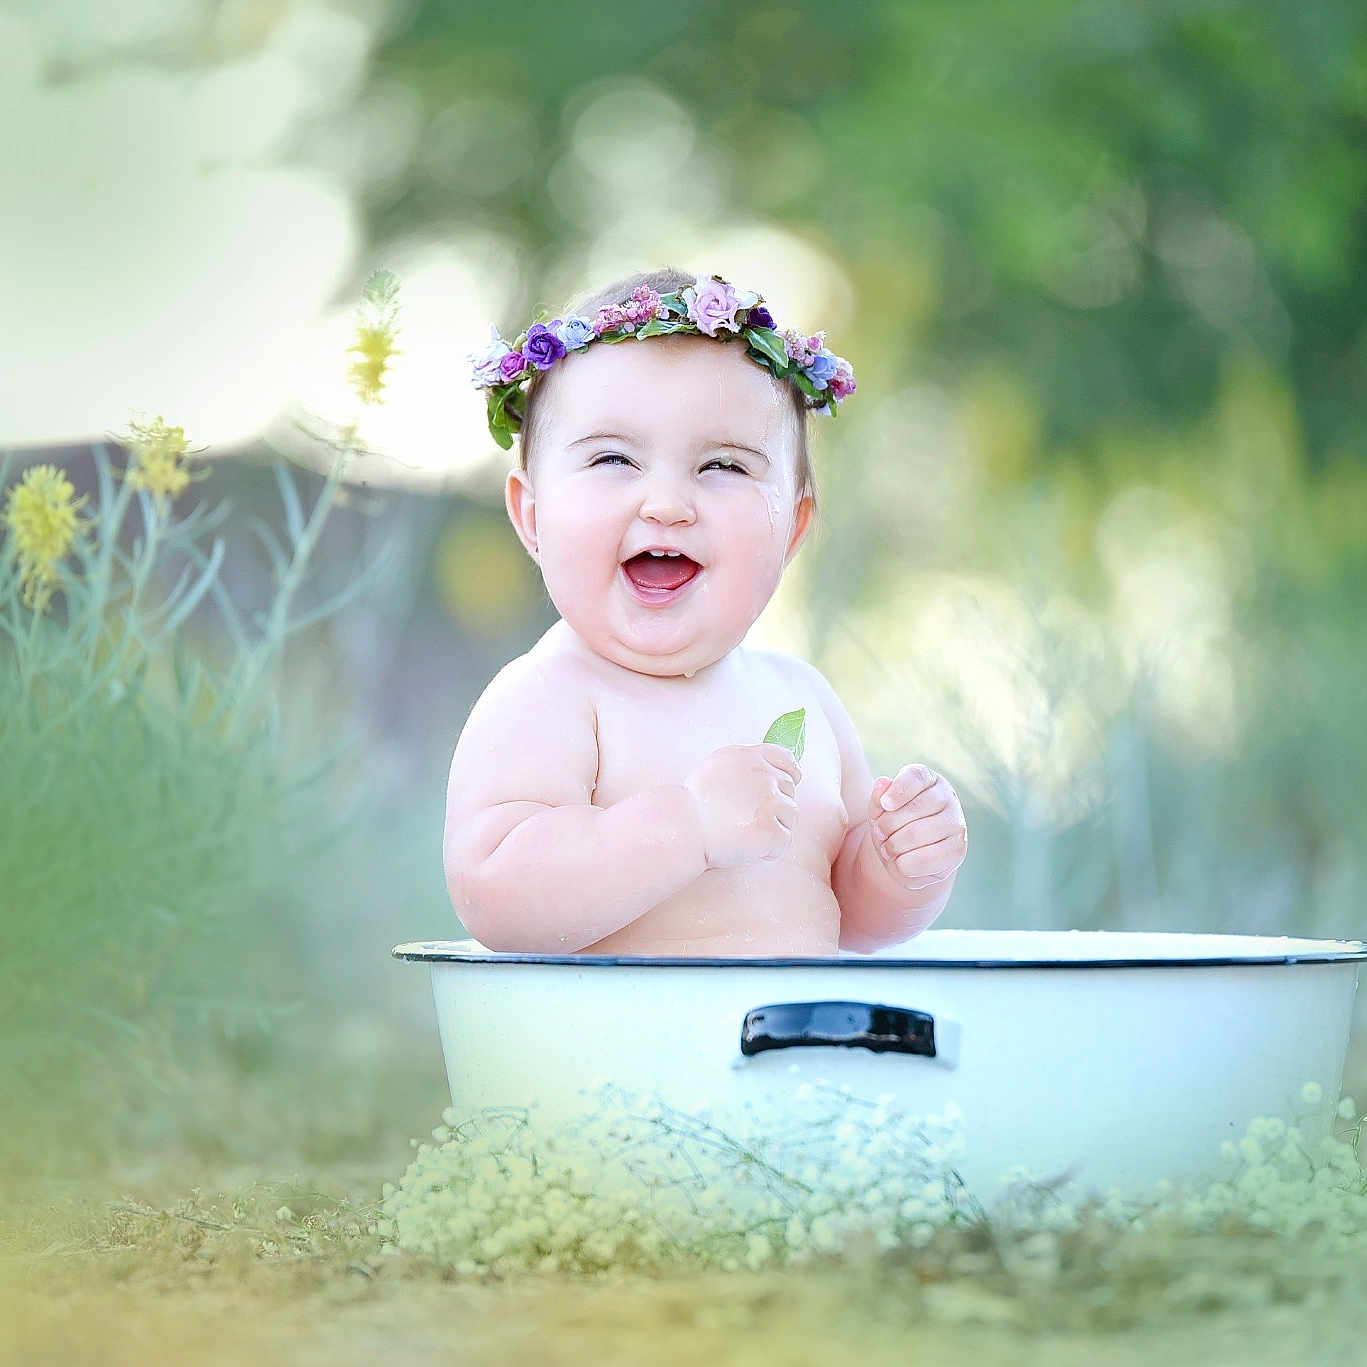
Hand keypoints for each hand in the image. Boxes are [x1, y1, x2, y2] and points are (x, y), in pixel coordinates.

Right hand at [683, 744, 801, 869]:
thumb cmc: (694, 804)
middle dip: (777, 805)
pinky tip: (751, 850)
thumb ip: (745, 765)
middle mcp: (763, 775)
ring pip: (791, 816)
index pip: (786, 759)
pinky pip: (785, 841)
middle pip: (790, 790)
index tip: (788, 784)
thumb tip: (771, 770)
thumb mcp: (718, 767)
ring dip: (776, 827)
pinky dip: (771, 850)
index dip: (790, 773)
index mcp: (749, 757)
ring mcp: (770, 802)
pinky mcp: (771, 829)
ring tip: (748, 835)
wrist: (682, 828)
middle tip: (750, 819)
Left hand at [868, 764, 966, 891]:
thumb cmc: (894, 824)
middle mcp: (947, 797)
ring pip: (918, 834)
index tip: (885, 804)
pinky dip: (904, 863)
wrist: (908, 855)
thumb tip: (881, 783)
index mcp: (929, 779)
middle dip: (888, 824)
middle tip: (879, 833)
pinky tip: (899, 862)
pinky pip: (925, 858)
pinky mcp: (957, 850)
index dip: (899, 790)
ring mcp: (957, 823)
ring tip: (887, 848)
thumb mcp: (880, 810)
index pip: (916, 777)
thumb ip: (878, 797)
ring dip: (894, 845)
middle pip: (915, 808)